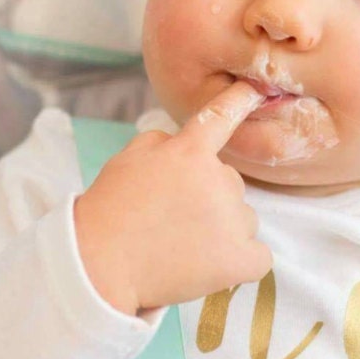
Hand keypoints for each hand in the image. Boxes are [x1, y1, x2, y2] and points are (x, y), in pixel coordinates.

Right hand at [73, 81, 271, 315]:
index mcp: (189, 152)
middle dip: (210, 197)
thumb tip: (182, 142)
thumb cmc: (109, 211)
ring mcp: (233, 221)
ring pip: (243, 219)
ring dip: (224, 229)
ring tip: (184, 246)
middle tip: (173, 219)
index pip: (220, 117)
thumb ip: (161, 142)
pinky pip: (258, 256)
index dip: (239, 101)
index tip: (256, 90)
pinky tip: (211, 267)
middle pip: (230, 183)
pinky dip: (240, 261)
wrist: (101, 264)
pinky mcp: (241, 259)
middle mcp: (218, 180)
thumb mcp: (127, 159)